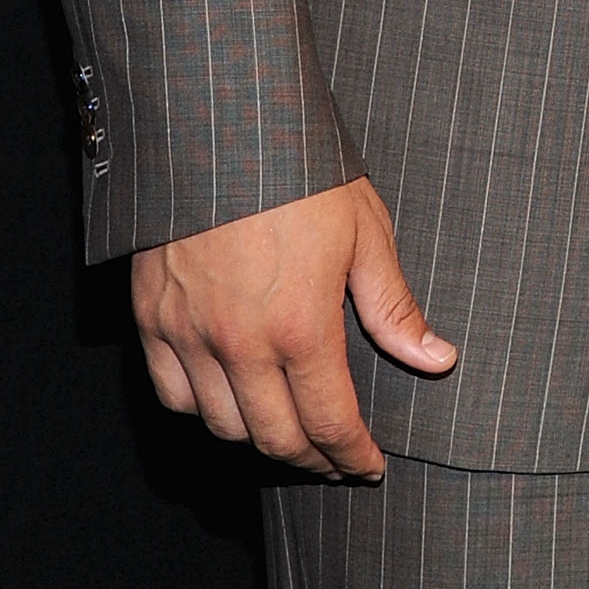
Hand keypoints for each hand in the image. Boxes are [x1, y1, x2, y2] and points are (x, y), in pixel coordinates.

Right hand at [131, 176, 456, 476]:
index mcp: (301, 326)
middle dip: (312, 458)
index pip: (329, 423)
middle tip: (335, 457)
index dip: (353, 455)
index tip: (369, 466)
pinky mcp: (152, 318)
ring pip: (222, 427)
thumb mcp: (365, 231)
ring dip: (259, 440)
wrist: (218, 123)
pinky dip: (202, 410)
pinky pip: (173, 394)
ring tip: (289, 431)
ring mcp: (188, 335)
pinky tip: (230, 400)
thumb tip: (437, 360)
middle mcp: (239, 345)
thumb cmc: (301, 170)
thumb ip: (394, 307)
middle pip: (275, 439)